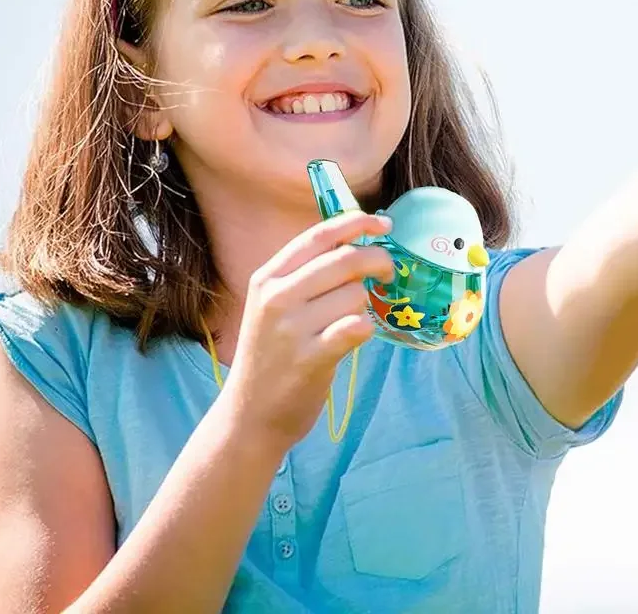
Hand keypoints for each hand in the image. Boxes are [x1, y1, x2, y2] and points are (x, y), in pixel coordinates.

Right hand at [223, 211, 394, 448]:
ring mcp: (292, 329)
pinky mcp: (311, 359)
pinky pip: (357, 327)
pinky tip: (355, 337)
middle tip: (388, 273)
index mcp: (267, 278)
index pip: (318, 236)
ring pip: (355, 295)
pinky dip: (365, 328)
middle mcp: (276, 297)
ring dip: (365, 305)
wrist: (250, 414)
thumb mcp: (272, 306)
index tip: (383, 223)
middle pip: (345, 260)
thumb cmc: (270, 355)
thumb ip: (304, 275)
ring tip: (350, 321)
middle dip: (378, 261)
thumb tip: (355, 244)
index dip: (356, 223)